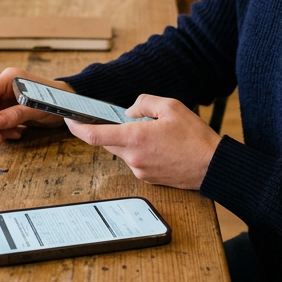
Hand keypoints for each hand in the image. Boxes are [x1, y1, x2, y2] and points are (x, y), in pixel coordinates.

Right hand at [0, 67, 69, 144]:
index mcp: (9, 78)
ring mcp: (6, 98)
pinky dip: (4, 130)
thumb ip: (16, 114)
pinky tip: (18, 133)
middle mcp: (4, 87)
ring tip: (14, 135)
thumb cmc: (57, 100)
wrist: (69, 103)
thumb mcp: (37, 108)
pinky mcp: (9, 109)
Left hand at [64, 95, 220, 189]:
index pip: (95, 135)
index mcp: (135, 138)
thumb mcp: (171, 106)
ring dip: (129, 139)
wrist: (212, 166)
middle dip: (110, 128)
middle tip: (128, 119)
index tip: (69, 120)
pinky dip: (139, 149)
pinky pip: (134, 160)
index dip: (77, 127)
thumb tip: (130, 111)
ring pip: (122, 150)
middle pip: (107, 142)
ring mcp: (140, 170)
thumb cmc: (195, 137)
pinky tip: (160, 145)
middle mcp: (133, 157)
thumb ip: (144, 103)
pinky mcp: (148, 178)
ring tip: (156, 133)